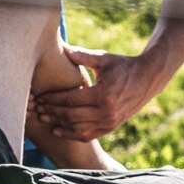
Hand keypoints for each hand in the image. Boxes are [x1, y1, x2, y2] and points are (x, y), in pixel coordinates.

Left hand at [32, 46, 163, 141]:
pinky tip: (57, 130)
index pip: (70, 99)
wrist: (147, 79)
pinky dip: (70, 134)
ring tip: (43, 118)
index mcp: (103, 94)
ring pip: (77, 128)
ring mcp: (110, 122)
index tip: (40, 96)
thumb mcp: (104, 59)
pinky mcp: (111, 127)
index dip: (53, 99)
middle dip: (52, 112)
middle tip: (37, 107)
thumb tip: (62, 48)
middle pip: (71, 116)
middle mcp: (106, 112)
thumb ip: (82, 56)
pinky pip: (87, 135)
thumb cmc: (123, 66)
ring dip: (58, 124)